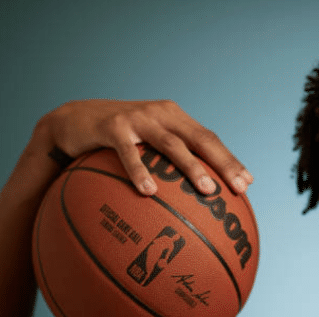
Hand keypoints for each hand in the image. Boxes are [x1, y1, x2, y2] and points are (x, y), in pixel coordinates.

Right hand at [36, 99, 252, 194]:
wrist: (71, 121)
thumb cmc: (115, 141)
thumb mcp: (145, 145)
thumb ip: (167, 162)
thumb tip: (193, 200)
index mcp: (175, 119)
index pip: (210, 139)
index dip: (230, 159)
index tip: (247, 183)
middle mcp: (162, 114)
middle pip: (201, 139)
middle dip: (223, 163)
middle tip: (238, 188)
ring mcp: (138, 118)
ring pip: (172, 144)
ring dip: (192, 168)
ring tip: (207, 190)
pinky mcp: (112, 126)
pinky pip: (128, 152)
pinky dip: (140, 171)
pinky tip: (149, 192)